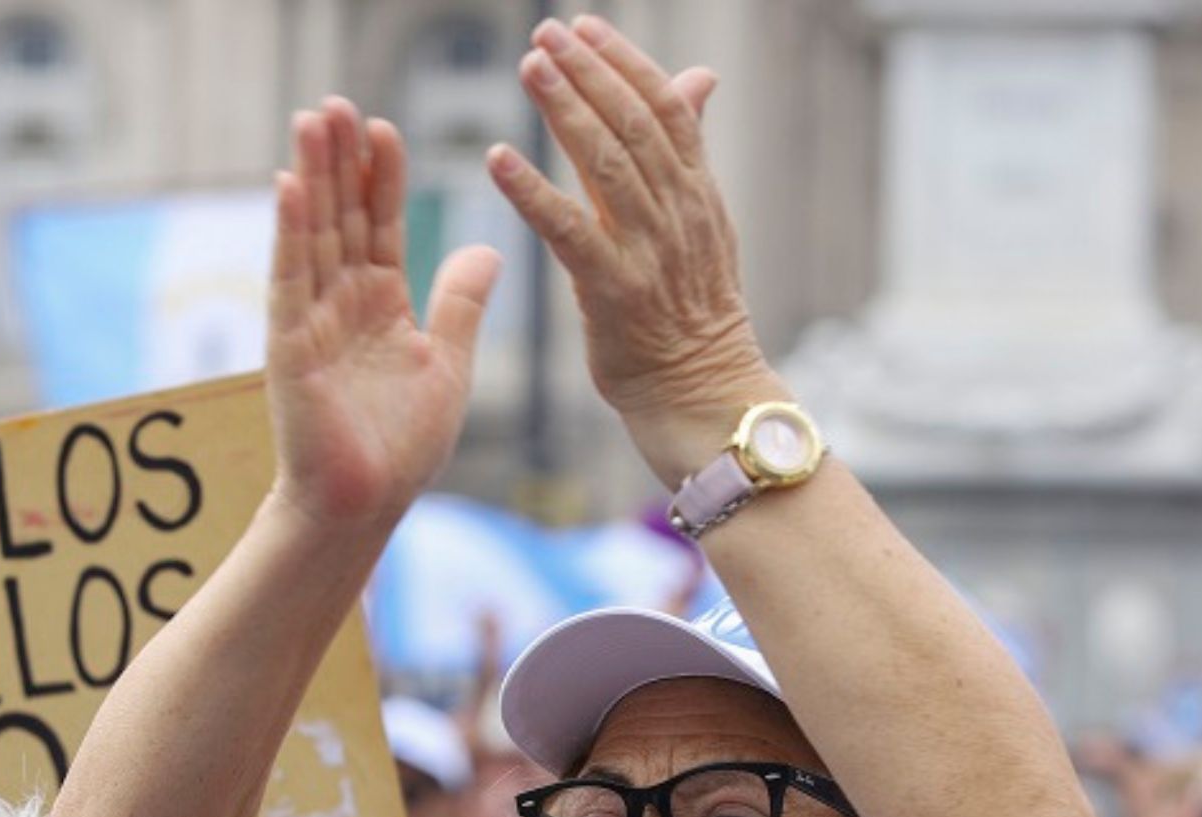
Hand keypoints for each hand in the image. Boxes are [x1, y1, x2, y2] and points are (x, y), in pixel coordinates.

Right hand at [267, 99, 500, 527]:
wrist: (366, 506)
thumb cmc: (401, 447)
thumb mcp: (447, 365)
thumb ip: (461, 305)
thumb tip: (486, 248)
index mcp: (382, 305)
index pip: (381, 227)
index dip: (382, 179)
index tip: (385, 129)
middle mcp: (342, 303)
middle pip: (341, 217)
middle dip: (340, 161)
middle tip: (338, 104)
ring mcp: (312, 320)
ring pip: (313, 235)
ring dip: (312, 177)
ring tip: (312, 120)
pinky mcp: (290, 346)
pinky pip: (290, 280)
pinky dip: (290, 233)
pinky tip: (290, 185)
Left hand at [486, 17, 756, 483]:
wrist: (704, 396)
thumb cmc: (691, 312)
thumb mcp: (702, 223)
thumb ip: (687, 152)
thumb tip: (698, 78)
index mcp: (699, 193)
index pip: (667, 108)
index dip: (625, 61)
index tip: (585, 26)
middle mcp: (679, 214)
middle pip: (634, 124)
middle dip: (588, 72)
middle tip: (545, 34)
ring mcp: (649, 252)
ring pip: (606, 165)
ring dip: (564, 112)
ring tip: (528, 69)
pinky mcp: (614, 292)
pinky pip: (570, 231)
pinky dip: (533, 191)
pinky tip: (497, 159)